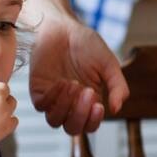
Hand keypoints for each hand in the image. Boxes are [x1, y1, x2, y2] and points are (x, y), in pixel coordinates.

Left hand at [28, 13, 128, 134]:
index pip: (90, 125)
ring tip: (73, 83)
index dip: (94, 121)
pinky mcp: (38, 91)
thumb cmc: (86, 44)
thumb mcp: (109, 64)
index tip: (99, 106)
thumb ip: (117, 86)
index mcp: (89, 101)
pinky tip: (60, 81)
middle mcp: (70, 104)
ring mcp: (53, 99)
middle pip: (72, 128)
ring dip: (65, 106)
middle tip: (87, 91)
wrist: (62, 28)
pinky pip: (42, 106)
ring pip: (55, 121)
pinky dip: (53, 97)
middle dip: (80, 114)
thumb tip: (117, 109)